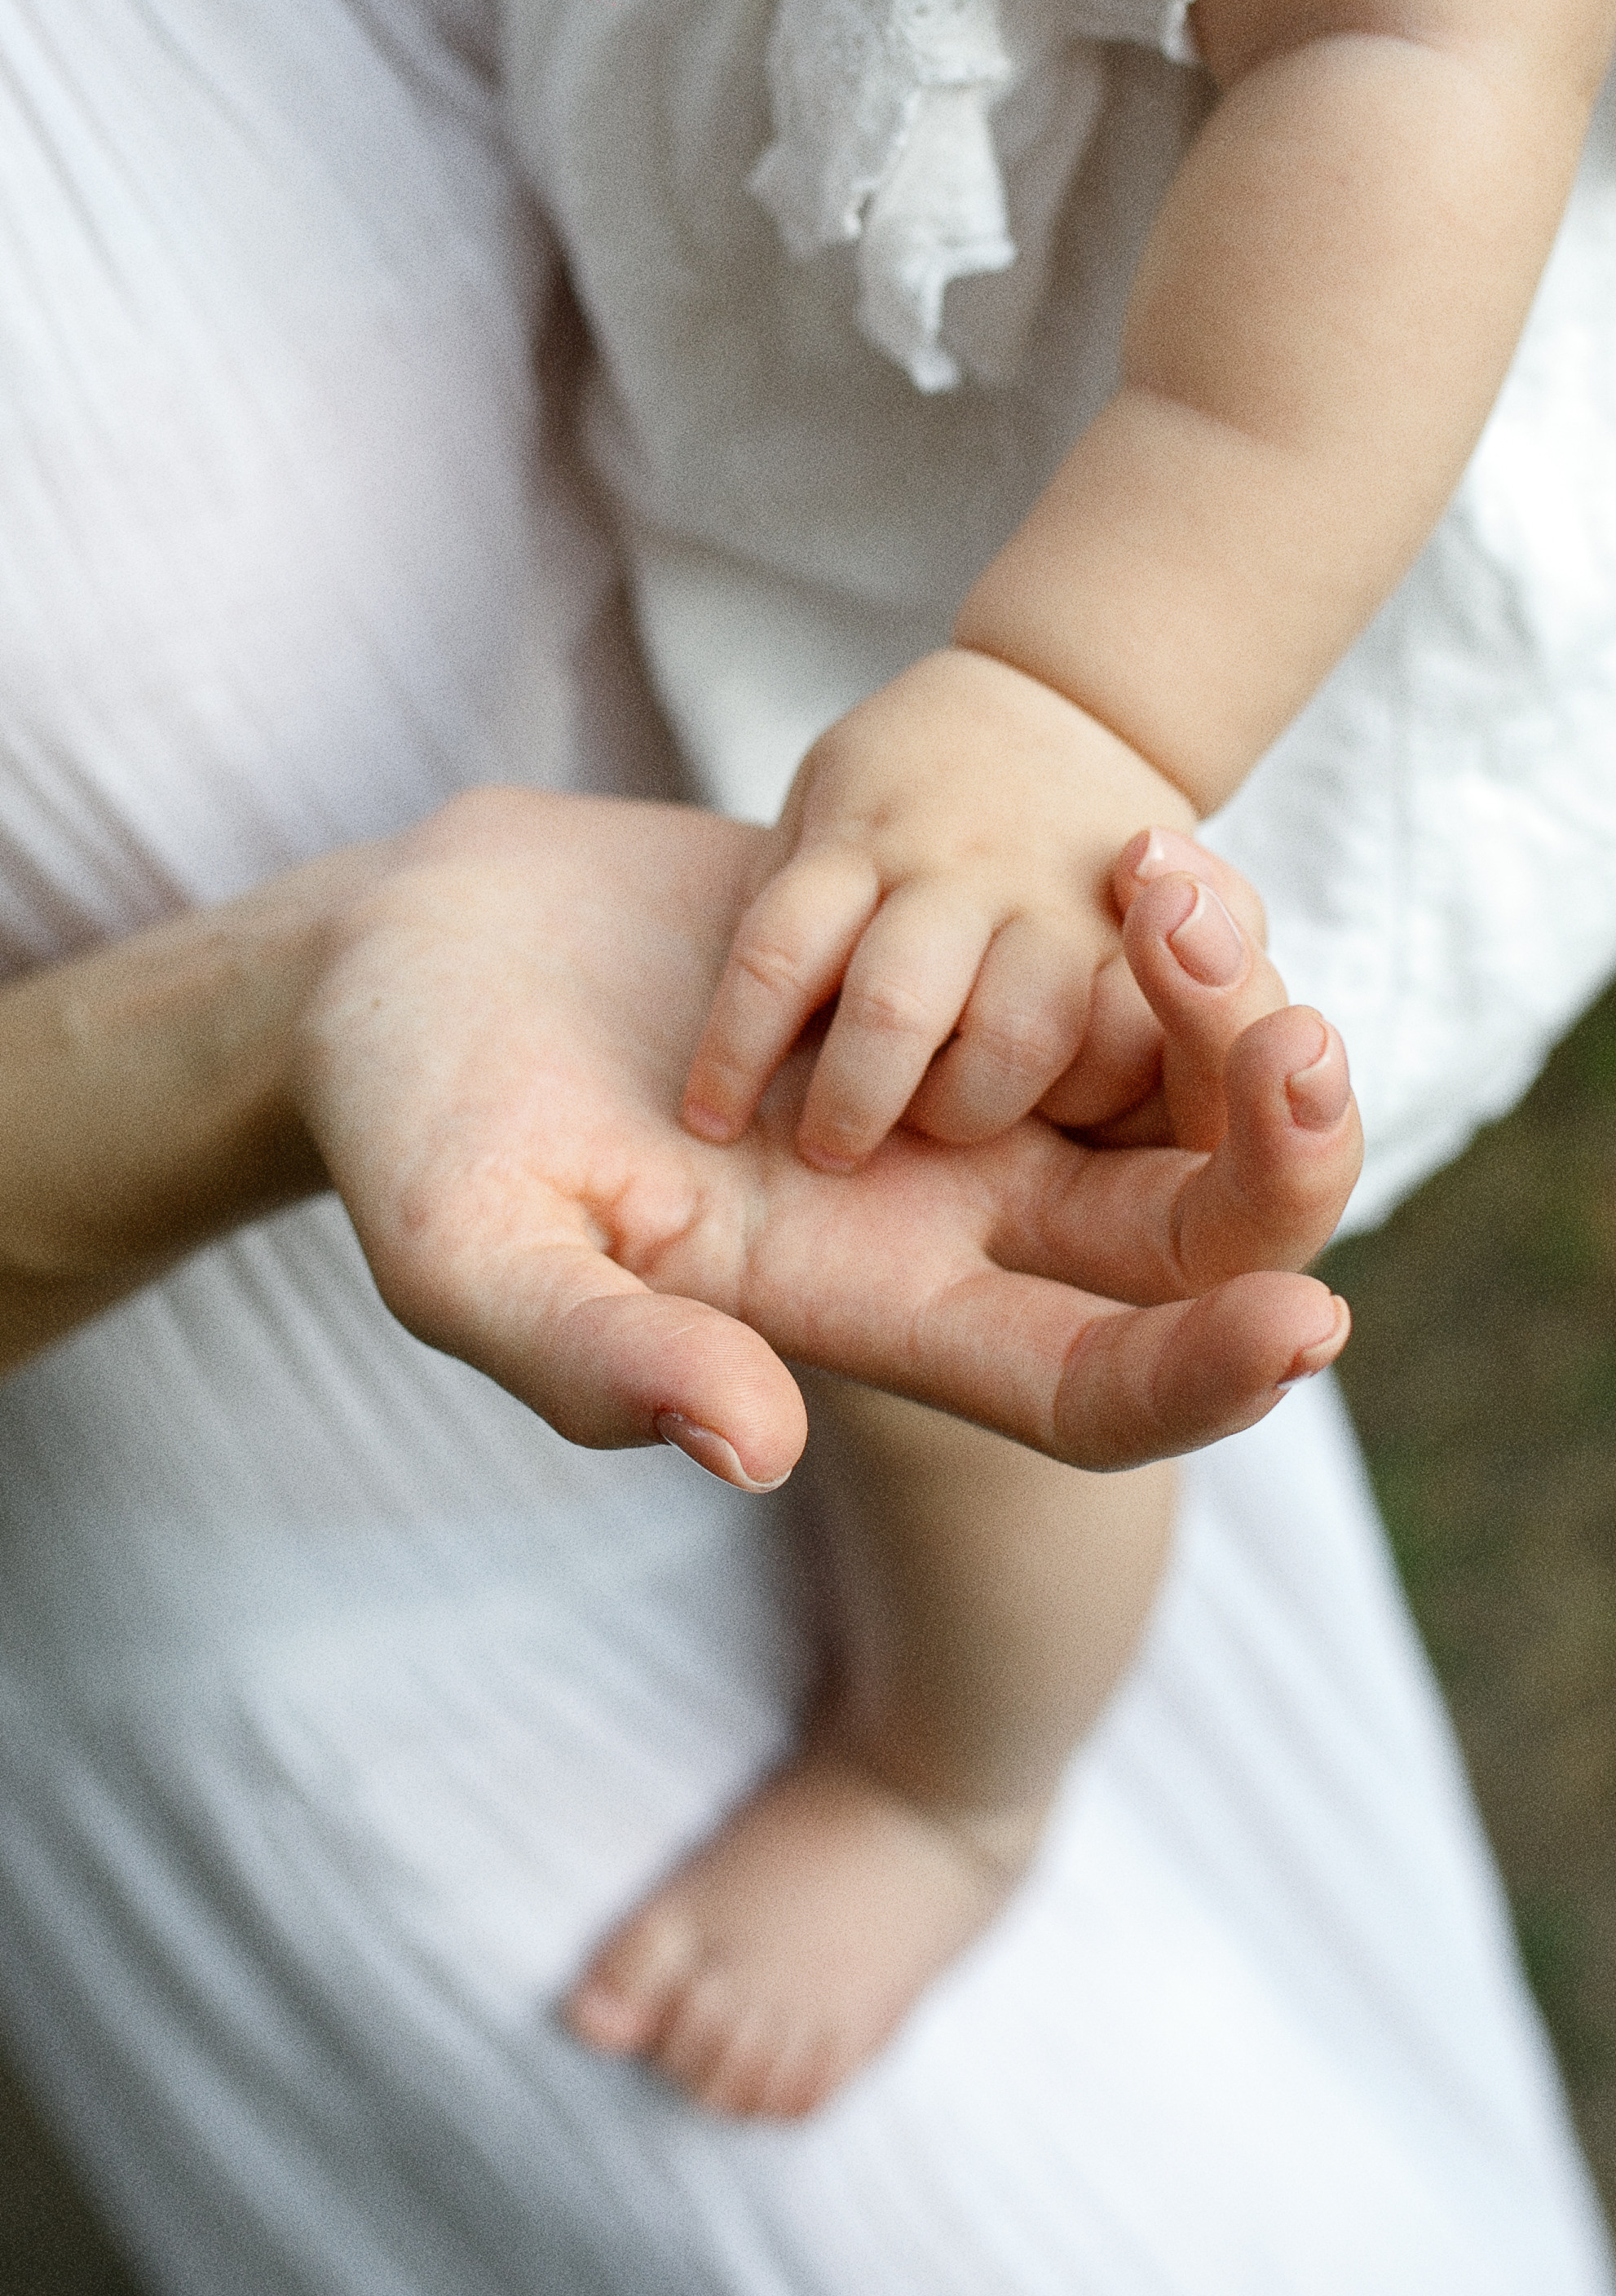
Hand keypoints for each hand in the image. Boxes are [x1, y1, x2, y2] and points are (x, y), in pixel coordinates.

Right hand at [293, 788, 1358, 1489]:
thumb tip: (755, 1446)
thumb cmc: (418, 1129)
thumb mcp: (473, 1258)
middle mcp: (943, 1209)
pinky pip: (1102, 960)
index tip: (1304, 1324)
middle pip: (1185, 1235)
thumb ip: (601, 1360)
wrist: (412, 956)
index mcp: (864, 1308)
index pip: (1084, 1393)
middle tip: (1292, 1037)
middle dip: (1279, 1163)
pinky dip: (1149, 928)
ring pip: (1167, 1086)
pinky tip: (1143, 848)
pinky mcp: (936, 955)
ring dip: (1227, 1014)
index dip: (1198, 1380)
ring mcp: (950, 1076)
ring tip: (1179, 885)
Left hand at [680, 648, 1195, 1169]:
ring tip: (933, 1118)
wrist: (1077, 700)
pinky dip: (1078, 1095)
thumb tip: (747, 1036)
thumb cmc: (917, 779)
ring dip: (964, 1107)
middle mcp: (959, 872)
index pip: (778, 953)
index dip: (732, 1054)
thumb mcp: (825, 795)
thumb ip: (789, 896)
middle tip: (825, 1150)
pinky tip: (1040, 1103)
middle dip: (850, 1103)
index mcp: (862, 837)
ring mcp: (1056, 907)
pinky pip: (1119, 1044)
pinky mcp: (1136, 943)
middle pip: (895, 1008)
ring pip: (1019, 1039)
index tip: (707, 1121)